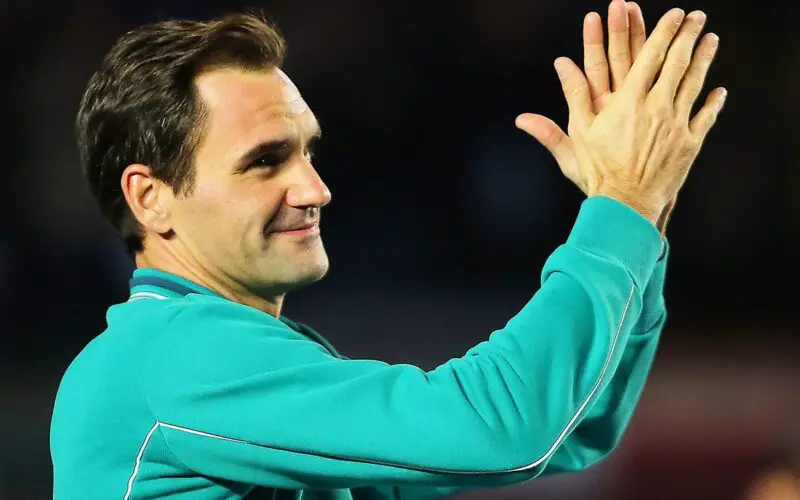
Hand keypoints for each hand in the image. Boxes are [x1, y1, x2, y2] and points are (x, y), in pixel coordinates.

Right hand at [518, 5, 725, 223]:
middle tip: (696, 17)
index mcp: (628, 101)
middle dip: (687, 36)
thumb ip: (572, 95)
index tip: (672, 15)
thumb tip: (561, 65)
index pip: (649, 57)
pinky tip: (718, 91)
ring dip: (704, 59)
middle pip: (676, 63)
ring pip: (694, 83)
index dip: (662, 32)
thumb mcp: (579, 132)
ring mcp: (676, 124)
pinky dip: (714, 102)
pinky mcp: (689, 143)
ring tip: (710, 40)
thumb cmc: (600, 171)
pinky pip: (706, 117)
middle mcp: (656, 107)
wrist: (626, 203)